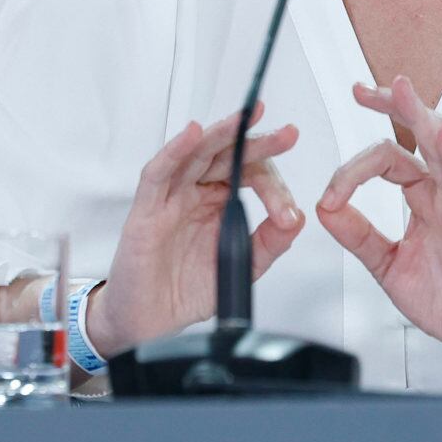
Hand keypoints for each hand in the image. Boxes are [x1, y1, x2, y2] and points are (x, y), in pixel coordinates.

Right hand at [84, 103, 302, 358]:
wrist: (149, 323)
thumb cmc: (184, 291)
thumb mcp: (240, 266)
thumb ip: (268, 243)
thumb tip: (295, 219)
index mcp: (218, 203)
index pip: (249, 176)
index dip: (272, 187)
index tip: (287, 210)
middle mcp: (195, 194)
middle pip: (226, 155)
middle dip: (257, 141)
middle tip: (285, 134)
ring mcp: (170, 198)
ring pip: (195, 154)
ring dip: (220, 133)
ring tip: (244, 118)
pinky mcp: (146, 210)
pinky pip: (158, 174)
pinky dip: (174, 151)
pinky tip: (192, 134)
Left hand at [316, 76, 441, 370]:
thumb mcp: (388, 265)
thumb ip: (358, 236)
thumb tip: (325, 209)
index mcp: (422, 199)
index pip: (385, 160)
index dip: (350, 170)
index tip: (330, 197)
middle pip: (416, 135)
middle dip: (391, 105)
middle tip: (361, 89)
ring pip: (439, 147)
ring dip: (418, 115)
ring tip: (400, 89)